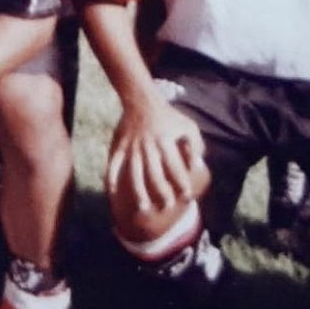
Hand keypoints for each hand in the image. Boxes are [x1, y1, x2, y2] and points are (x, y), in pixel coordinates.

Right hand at [106, 97, 204, 214]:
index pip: (175, 167)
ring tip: (143, 209)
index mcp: (165, 141)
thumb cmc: (168, 116)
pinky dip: (111, 178)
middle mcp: (148, 146)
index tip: (187, 196)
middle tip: (168, 206)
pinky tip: (112, 193)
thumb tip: (198, 165)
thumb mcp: (188, 125)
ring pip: (134, 173)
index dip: (182, 182)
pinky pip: (114, 163)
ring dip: (139, 192)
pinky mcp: (120, 145)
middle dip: (162, 192)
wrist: (141, 99)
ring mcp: (132, 147)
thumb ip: (196, 145)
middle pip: (154, 174)